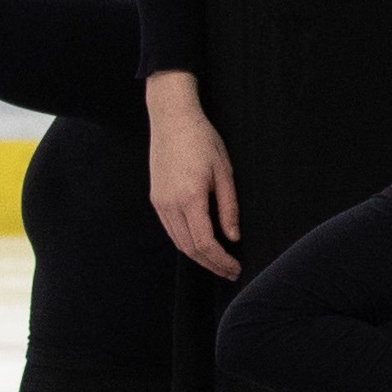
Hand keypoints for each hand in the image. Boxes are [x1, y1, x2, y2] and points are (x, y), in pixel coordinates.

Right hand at [144, 76, 241, 280]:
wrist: (172, 119)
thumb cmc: (203, 140)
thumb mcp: (224, 172)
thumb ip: (228, 208)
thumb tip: (233, 237)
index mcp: (190, 198)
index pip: (205, 243)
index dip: (221, 261)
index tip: (235, 268)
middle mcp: (170, 205)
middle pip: (190, 248)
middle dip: (211, 264)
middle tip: (230, 272)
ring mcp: (160, 202)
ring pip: (178, 241)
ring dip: (198, 256)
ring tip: (218, 262)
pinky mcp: (156, 199)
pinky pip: (170, 229)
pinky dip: (186, 242)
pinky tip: (201, 244)